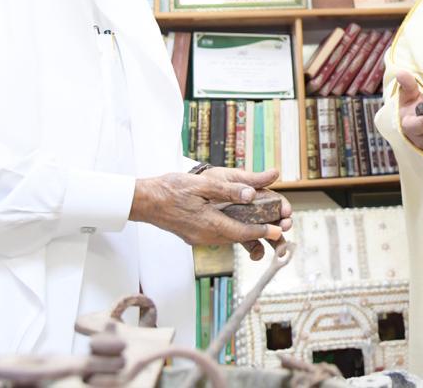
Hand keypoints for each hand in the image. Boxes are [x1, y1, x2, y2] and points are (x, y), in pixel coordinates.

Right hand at [129, 167, 292, 258]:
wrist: (145, 201)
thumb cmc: (171, 189)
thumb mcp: (201, 184)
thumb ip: (227, 190)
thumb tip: (251, 195)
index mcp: (209, 223)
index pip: (242, 232)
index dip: (262, 232)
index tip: (278, 230)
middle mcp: (205, 235)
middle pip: (237, 238)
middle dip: (256, 234)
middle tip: (275, 229)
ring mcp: (197, 238)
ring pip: (227, 238)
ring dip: (243, 233)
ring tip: (259, 227)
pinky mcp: (192, 236)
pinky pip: (216, 235)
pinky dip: (229, 231)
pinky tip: (232, 222)